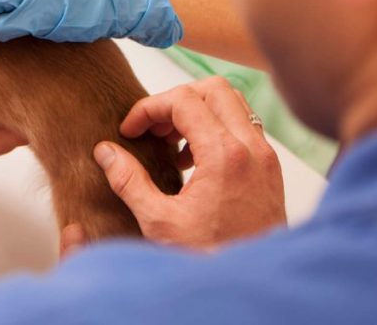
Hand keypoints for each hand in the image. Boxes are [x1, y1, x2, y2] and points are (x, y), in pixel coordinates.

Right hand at [93, 77, 285, 248]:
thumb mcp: (160, 223)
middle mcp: (251, 148)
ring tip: (170, 144)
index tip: (130, 130)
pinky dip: (215, 129)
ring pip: (232, 104)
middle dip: (176, 100)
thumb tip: (106, 151)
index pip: (183, 100)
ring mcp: (265, 157)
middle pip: (213, 89)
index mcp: (224, 155)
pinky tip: (193, 162)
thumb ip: (129, 182)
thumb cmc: (212, 259)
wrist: (254, 286)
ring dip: (198, 113)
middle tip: (152, 127)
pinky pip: (243, 128)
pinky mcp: (270, 170)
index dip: (148, 108)